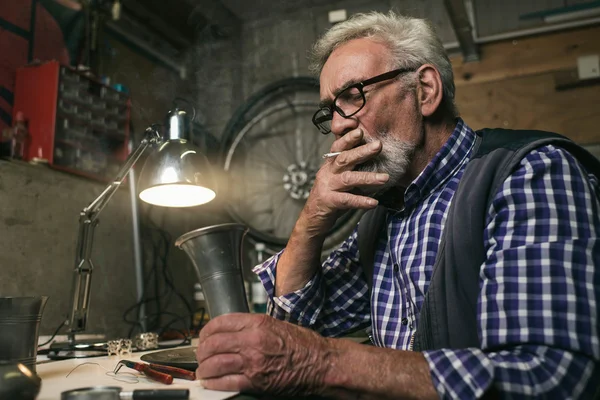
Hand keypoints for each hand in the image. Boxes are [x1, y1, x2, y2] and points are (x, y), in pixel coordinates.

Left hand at [196, 313, 331, 395]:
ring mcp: (252, 361)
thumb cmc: (303, 344)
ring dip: (204, 368)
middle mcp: (252, 340)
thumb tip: (232, 332)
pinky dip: (213, 383)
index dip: (207, 330)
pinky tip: (210, 382)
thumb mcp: (275, 324)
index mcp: (257, 323)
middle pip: (213, 343)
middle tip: (201, 355)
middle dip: (202, 351)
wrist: (320, 363)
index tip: (205, 336)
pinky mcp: (255, 381)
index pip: (220, 323)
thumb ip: (252, 326)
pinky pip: (225, 382)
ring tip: (203, 371)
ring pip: (214, 363)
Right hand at [303, 128, 389, 233]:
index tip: (360, 130)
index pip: (338, 147)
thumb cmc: (330, 196)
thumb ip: (352, 169)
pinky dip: (361, 201)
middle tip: (378, 145)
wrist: (313, 219)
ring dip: (368, 178)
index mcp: (330, 165)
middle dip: (362, 151)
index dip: (348, 138)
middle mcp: (328, 173)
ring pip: (348, 179)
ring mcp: (327, 187)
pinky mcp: (329, 202)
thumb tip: (375, 159)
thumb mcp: (339, 178)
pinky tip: (374, 202)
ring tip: (385, 178)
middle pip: (344, 159)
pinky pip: (346, 200)